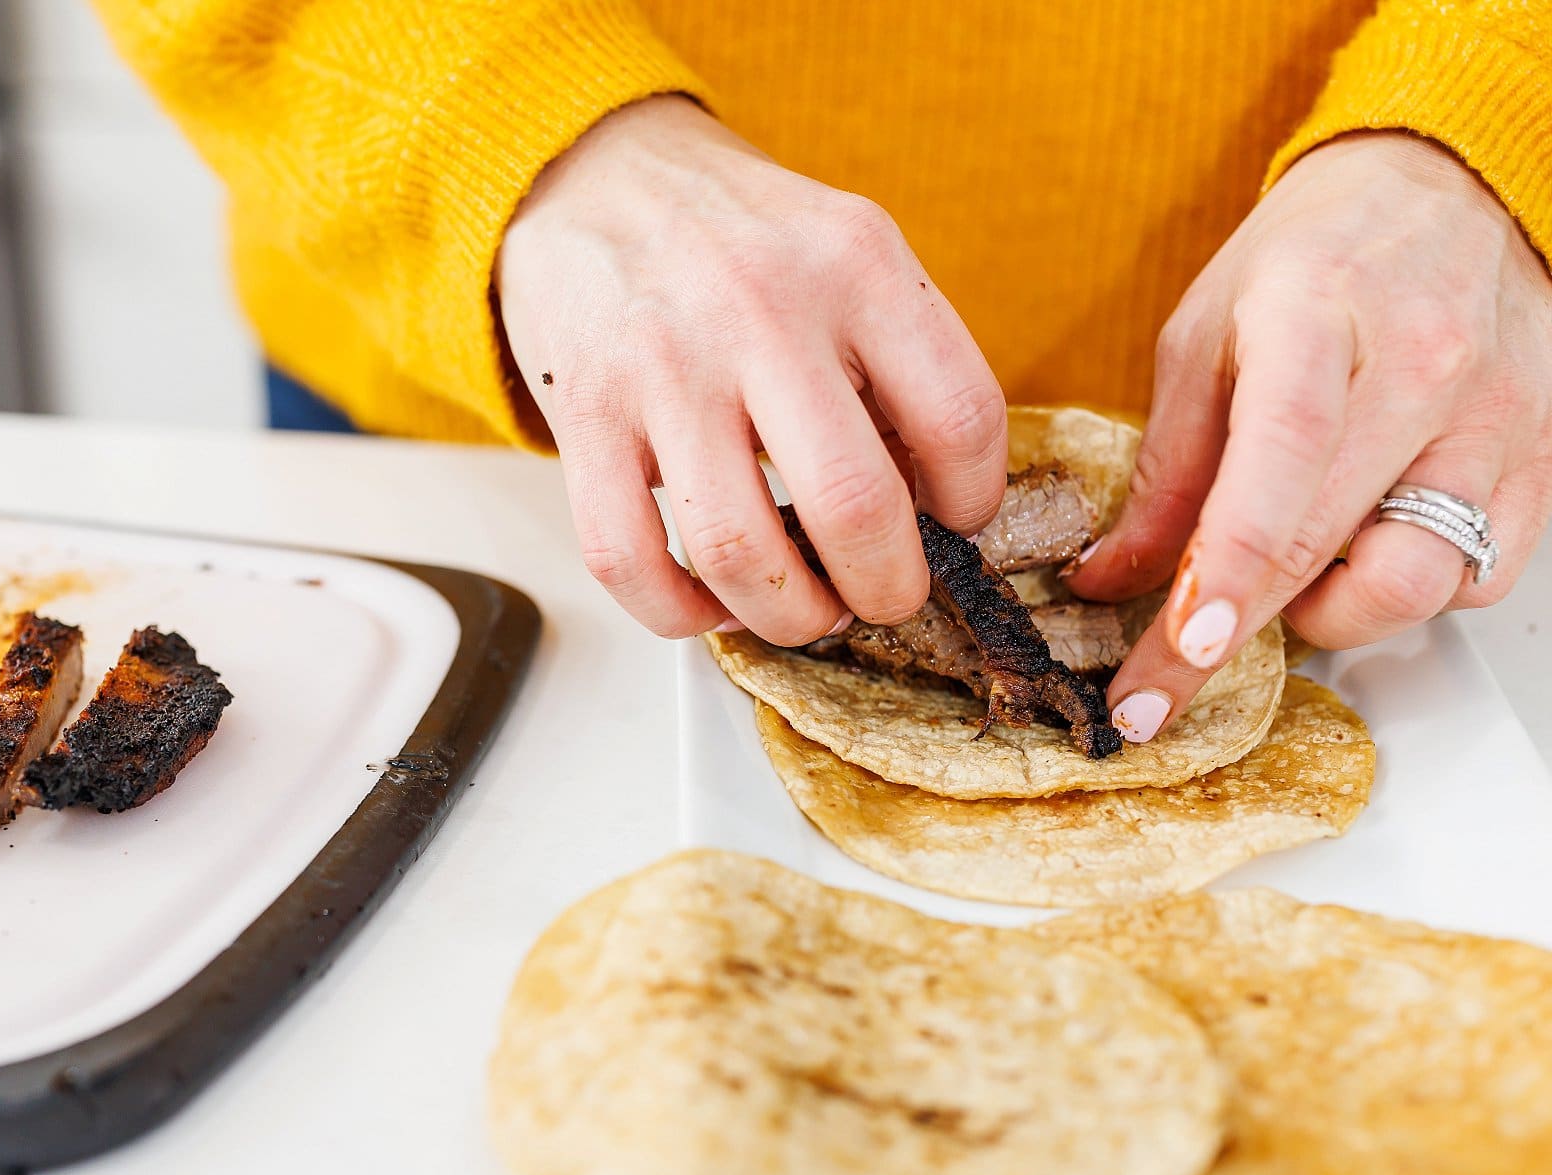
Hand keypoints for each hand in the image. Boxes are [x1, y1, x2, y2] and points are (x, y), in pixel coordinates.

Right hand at [497, 95, 1006, 643]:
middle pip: (852, 505)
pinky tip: (710, 604)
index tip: (955, 523)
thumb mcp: (845, 250)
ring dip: (785, 615)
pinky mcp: (585, 414)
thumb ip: (898, 361)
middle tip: (883, 596)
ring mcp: (664, 366)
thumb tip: (932, 505)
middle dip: (885, 589)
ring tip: (801, 608)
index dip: (974, 502)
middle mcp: (760, 310)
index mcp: (854, 264)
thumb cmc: (735, 238)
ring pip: (736, 550)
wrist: (594, 175)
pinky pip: (627, 557)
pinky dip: (676, 614)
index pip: (959, 418)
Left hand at [1070, 132, 1551, 740]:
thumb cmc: (1311, 259)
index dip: (1226, 575)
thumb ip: (1164, 469)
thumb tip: (1112, 580)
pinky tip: (1366, 546)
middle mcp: (1423, 368)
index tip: (1180, 653)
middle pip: (1332, 544)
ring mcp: (1494, 416)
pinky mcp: (1541, 454)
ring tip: (1288, 574)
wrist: (1444, 189)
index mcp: (1316, 317)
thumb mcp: (1203, 337)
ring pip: (1421, 580)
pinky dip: (1412, 590)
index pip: (1276, 465)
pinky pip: (1481, 575)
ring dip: (1333, 611)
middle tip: (1166, 680)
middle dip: (1233, 638)